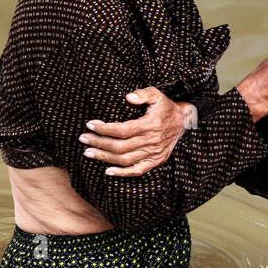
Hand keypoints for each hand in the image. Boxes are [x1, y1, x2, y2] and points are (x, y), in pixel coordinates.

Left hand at [79, 87, 197, 176]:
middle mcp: (151, 141)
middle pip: (120, 146)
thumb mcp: (157, 94)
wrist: (184, 121)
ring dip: (105, 158)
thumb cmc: (165, 106)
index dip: (104, 129)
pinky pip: (137, 171)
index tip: (89, 125)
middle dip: (99, 143)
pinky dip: (122, 173)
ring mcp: (154, 153)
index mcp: (150, 125)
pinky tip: (107, 171)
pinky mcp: (156, 161)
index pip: (122, 130)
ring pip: (125, 160)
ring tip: (88, 152)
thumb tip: (128, 96)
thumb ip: (143, 94)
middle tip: (83, 138)